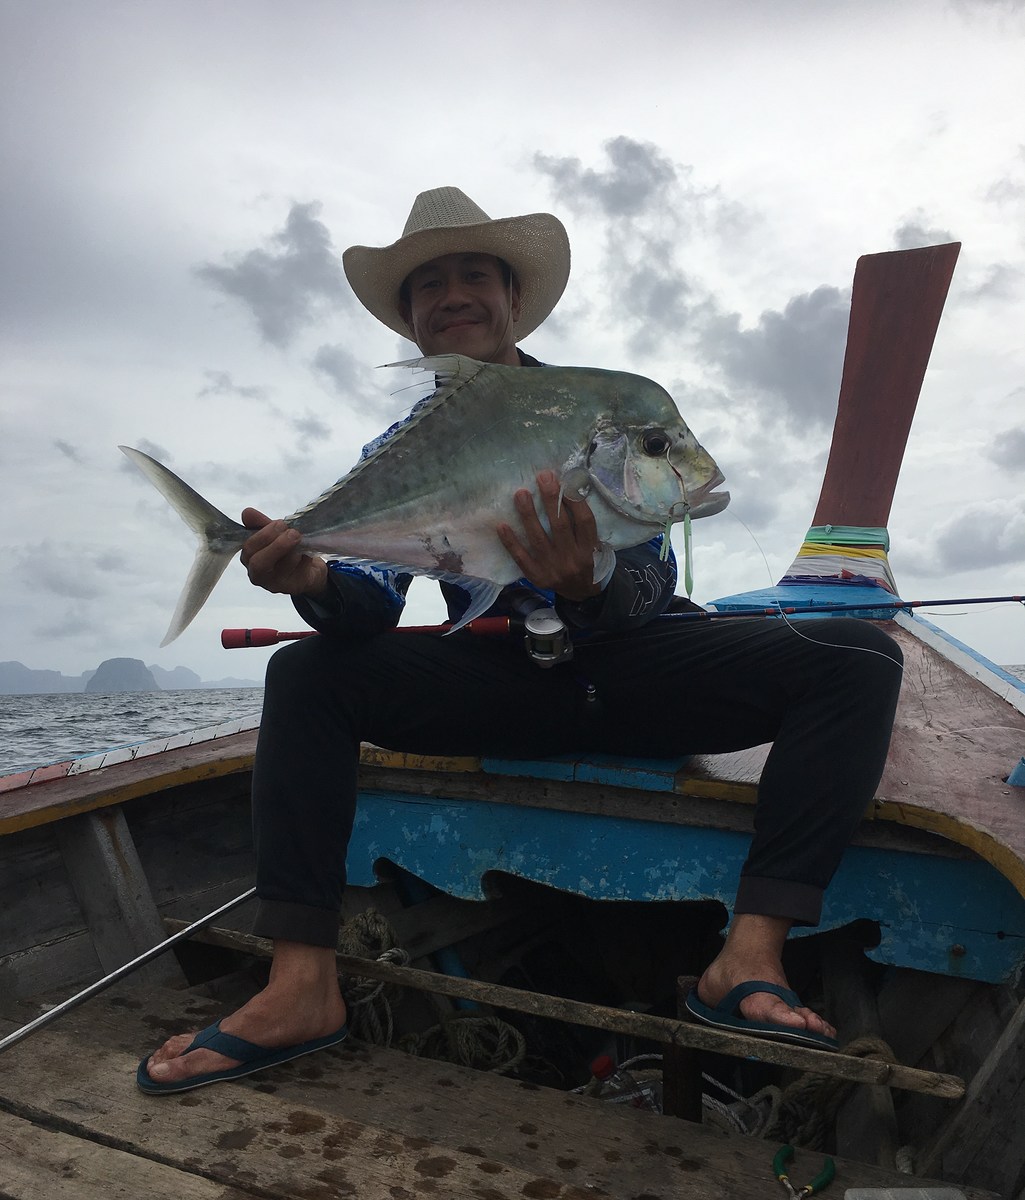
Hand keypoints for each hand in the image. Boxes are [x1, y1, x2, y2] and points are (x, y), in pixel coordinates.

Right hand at [239, 508, 328, 598]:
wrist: (309, 569)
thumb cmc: (287, 550)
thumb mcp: (274, 534)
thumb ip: (260, 523)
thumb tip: (247, 512)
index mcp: (249, 558)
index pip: (249, 548)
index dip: (264, 535)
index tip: (280, 523)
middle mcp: (258, 574)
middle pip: (259, 563)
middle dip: (277, 545)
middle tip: (293, 533)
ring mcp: (275, 584)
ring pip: (282, 567)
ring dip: (294, 550)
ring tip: (301, 540)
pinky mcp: (293, 587)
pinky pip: (299, 572)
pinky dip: (305, 559)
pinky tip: (308, 552)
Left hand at [496, 470, 601, 602]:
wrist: (579, 593)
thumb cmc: (583, 559)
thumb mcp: (590, 544)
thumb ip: (580, 523)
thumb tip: (567, 488)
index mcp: (588, 549)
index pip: (584, 521)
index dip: (574, 500)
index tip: (564, 481)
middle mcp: (572, 559)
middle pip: (560, 525)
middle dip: (550, 499)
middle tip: (542, 476)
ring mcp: (553, 569)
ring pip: (538, 538)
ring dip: (528, 514)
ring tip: (520, 493)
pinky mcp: (537, 577)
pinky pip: (521, 557)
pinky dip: (511, 542)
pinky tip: (502, 525)